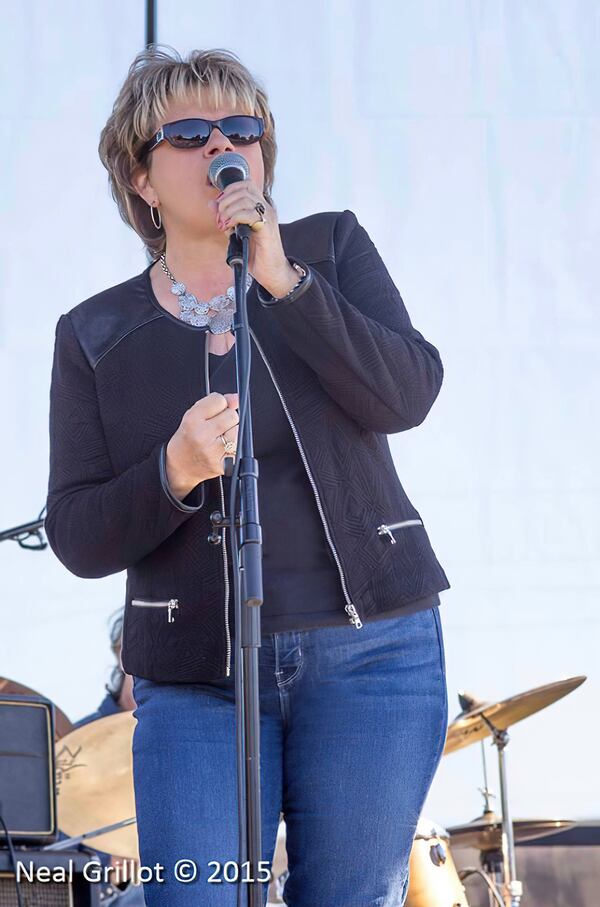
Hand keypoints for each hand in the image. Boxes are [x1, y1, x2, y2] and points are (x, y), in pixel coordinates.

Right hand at [166, 392, 239, 492]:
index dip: (220, 404)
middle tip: (216, 427)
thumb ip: (213, 404)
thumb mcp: (192, 417)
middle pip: (232, 415)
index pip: (219, 400)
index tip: (215, 411)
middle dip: (227, 419)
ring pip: (238, 431)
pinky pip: (239, 448)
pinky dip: (233, 447)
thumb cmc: (185, 441)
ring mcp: (214, 452)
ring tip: (218, 440)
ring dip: (232, 433)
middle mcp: (202, 435)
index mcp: (192, 421)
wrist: (179, 468)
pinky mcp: (224, 465)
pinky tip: (221, 450)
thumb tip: (235, 398)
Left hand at [208, 180, 297, 296]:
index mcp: (260, 207)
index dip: (229, 190)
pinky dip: (235, 217)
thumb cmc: (257, 254)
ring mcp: (268, 217)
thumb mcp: (236, 232)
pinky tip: (231, 227)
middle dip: (226, 200)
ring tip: (224, 223)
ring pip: (245, 199)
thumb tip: (211, 204)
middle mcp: (266, 208)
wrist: (272, 271)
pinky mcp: (267, 228)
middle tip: (221, 216)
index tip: (220, 205)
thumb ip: (226, 217)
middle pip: (244, 188)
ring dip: (229, 209)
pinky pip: (249, 214)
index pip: (245, 184)